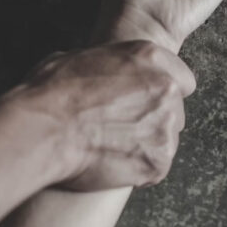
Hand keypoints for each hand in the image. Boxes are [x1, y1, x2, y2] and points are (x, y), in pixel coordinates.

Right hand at [0, 41, 195, 189]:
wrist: (43, 131)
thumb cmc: (52, 93)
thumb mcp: (81, 57)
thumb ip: (110, 64)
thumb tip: (105, 70)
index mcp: (150, 58)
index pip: (182, 79)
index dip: (163, 92)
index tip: (147, 102)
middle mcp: (165, 89)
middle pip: (176, 110)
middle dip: (155, 118)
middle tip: (122, 126)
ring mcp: (166, 126)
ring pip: (167, 139)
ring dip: (147, 143)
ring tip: (112, 145)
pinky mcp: (158, 161)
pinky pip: (156, 167)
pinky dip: (139, 169)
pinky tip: (112, 162)